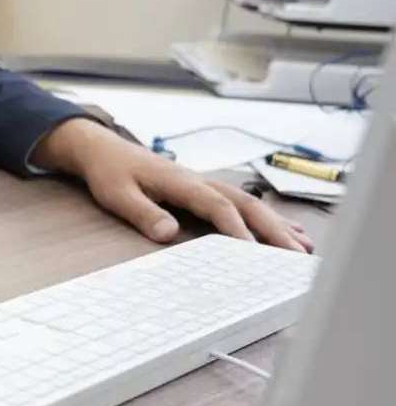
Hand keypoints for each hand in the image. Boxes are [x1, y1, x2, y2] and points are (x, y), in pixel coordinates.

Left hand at [31, 118, 312, 252]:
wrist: (102, 149)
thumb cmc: (110, 172)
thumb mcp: (117, 194)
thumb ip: (143, 213)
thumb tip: (167, 233)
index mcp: (181, 182)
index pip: (217, 206)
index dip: (237, 229)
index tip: (254, 252)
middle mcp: (199, 181)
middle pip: (245, 204)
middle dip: (273, 230)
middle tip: (296, 256)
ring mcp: (203, 183)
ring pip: (249, 203)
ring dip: (277, 224)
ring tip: (304, 248)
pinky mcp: (202, 189)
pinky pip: (241, 203)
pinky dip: (266, 217)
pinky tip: (286, 231)